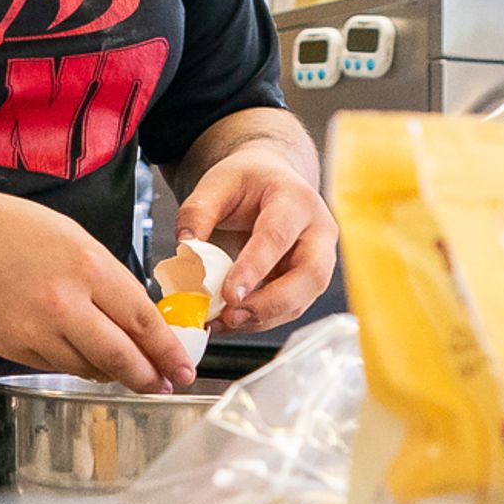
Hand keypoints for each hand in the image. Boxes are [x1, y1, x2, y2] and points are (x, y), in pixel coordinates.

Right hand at [0, 186, 193, 390]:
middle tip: (162, 384)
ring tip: (125, 372)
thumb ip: (107, 279)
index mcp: (87, 267)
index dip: (167, 351)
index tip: (182, 368)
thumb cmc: (10, 229)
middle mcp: (64, 304)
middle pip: (120, 356)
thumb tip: (139, 321)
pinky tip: (84, 359)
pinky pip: (57, 366)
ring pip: (88, 368)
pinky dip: (76, 366)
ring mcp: (34, 330)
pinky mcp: (12, 348)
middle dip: (147, 376)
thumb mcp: (72, 239)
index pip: (142, 321)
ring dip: (112, 373)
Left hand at [175, 144, 337, 332]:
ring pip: (302, 300)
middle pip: (310, 276)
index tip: (229, 294)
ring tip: (223, 322)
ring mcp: (318, 260)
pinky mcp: (306, 283)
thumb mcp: (218, 183)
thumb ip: (198, 211)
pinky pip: (288, 309)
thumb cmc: (249, 182)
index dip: (255, 267)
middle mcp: (318, 232)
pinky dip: (258, 320)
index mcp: (296, 200)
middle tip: (233, 315)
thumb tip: (185, 249)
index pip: (278, 236)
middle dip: (272, 303)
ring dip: (263, 318)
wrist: (272, 182)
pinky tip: (228, 321)